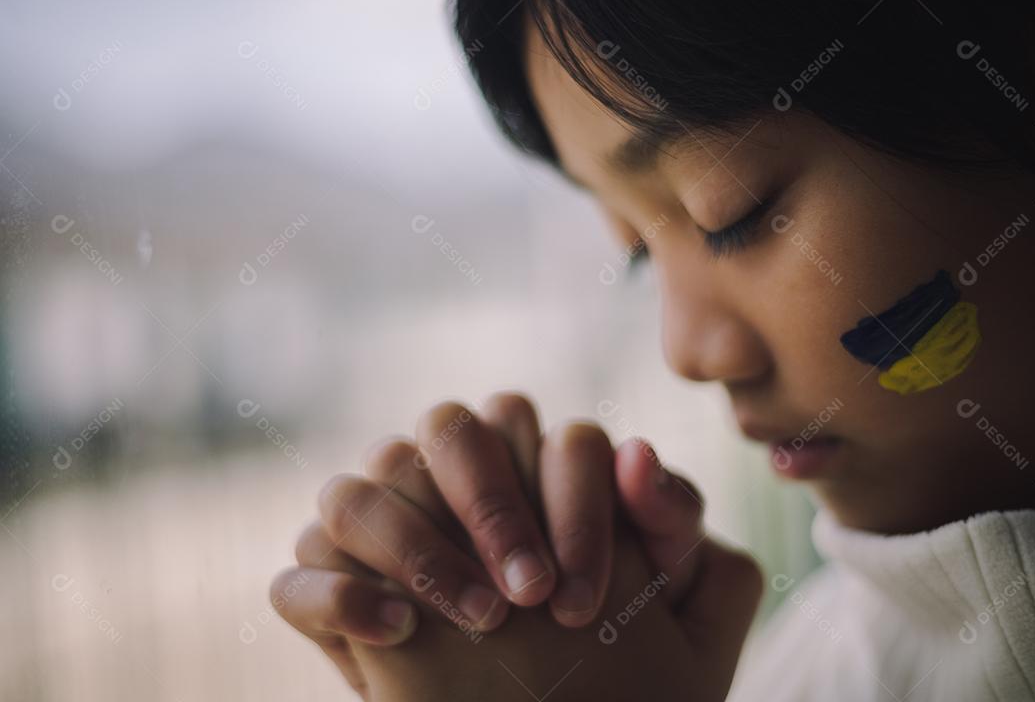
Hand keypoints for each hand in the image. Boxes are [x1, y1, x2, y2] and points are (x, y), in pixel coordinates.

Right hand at [271, 393, 758, 695]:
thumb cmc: (623, 666)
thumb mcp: (677, 611)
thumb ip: (670, 522)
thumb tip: (639, 450)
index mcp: (534, 464)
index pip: (548, 433)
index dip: (570, 506)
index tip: (582, 599)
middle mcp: (449, 479)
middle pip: (449, 427)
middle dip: (492, 504)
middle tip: (528, 595)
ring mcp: (384, 527)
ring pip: (361, 485)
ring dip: (416, 545)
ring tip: (478, 622)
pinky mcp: (329, 591)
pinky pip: (301, 567)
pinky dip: (337, 593)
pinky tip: (397, 634)